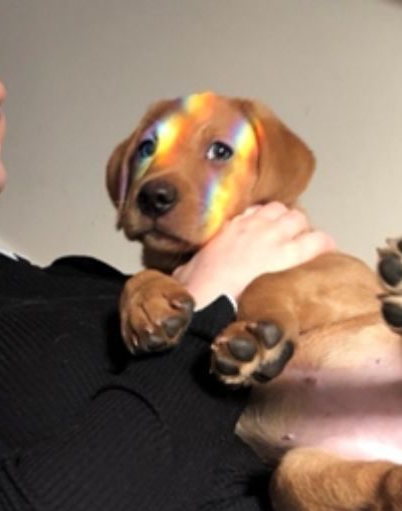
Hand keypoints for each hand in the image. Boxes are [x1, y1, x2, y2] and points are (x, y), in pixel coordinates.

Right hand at [173, 202, 336, 308]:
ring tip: (307, 245)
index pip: (255, 211)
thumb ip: (194, 263)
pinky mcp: (284, 254)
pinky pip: (314, 242)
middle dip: (287, 222)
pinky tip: (328, 250)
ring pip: (297, 219)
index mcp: (226, 227)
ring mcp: (269, 236)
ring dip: (302, 230)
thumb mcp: (187, 268)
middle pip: (279, 210)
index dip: (265, 220)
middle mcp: (250, 225)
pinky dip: (322, 245)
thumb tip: (184, 272)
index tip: (266, 230)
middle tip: (290, 239)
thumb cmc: (192, 289)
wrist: (203, 298)